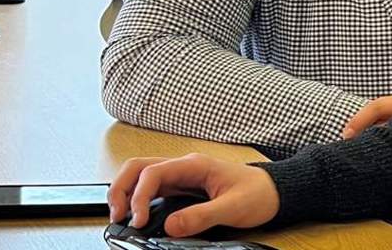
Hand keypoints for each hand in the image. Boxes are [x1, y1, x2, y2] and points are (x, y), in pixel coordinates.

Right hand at [107, 153, 279, 237]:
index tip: (138, 220)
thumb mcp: (233, 208)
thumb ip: (201, 217)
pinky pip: (151, 188)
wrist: (274, 192)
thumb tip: (171, 226)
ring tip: (120, 216)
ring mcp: (181, 176)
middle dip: (121, 189)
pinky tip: (135, 213)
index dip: (140, 196)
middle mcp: (183, 167)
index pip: (153, 173)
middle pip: (138, 167)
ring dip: (125, 192)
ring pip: (141, 175)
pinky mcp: (182, 188)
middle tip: (117, 216)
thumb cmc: (259, 193)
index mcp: (194, 165)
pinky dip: (137, 198)